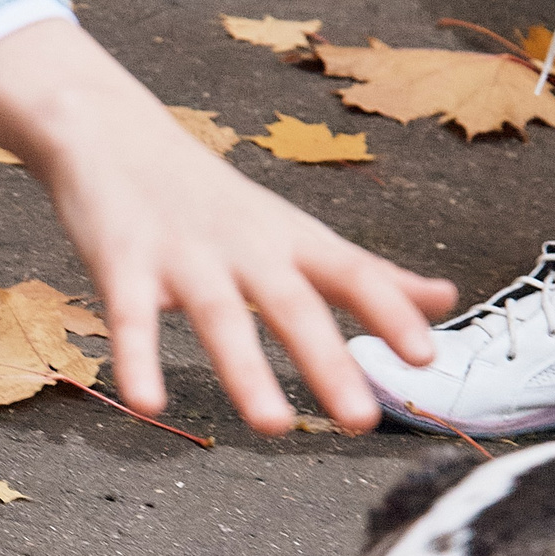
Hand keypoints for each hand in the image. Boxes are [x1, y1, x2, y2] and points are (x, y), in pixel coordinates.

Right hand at [0, 17, 454, 433]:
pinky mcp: (123, 264)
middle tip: (362, 419)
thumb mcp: (294, 229)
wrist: (111, 130)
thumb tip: (444, 299)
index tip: (426, 358)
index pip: (352, 274)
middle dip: (328, 361)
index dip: (390, 313)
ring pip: (219, 316)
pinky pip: (131, 318)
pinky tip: (147, 406)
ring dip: (247, 371)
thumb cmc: (211, 196)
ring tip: (273, 425)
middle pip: (292, 304)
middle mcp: (244, 246)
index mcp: (290, 240)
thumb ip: (366, 273)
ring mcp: (183, 256)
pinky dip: (138, 360)